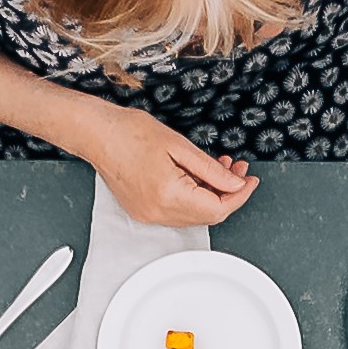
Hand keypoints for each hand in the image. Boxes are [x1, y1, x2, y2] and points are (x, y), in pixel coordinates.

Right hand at [83, 108, 258, 228]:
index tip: (250, 180)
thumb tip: (235, 184)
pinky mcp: (143, 212)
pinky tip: (197, 177)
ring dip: (211, 195)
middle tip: (237, 170)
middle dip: (228, 193)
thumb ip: (211, 170)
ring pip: (194, 214)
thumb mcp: (179, 146)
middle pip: (208, 215)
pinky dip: (193, 197)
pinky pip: (178, 211)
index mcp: (169, 195)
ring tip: (218, 169)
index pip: (218, 208)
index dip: (240, 196)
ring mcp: (149, 215)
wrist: (97, 135)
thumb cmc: (129, 133)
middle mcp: (158, 211)